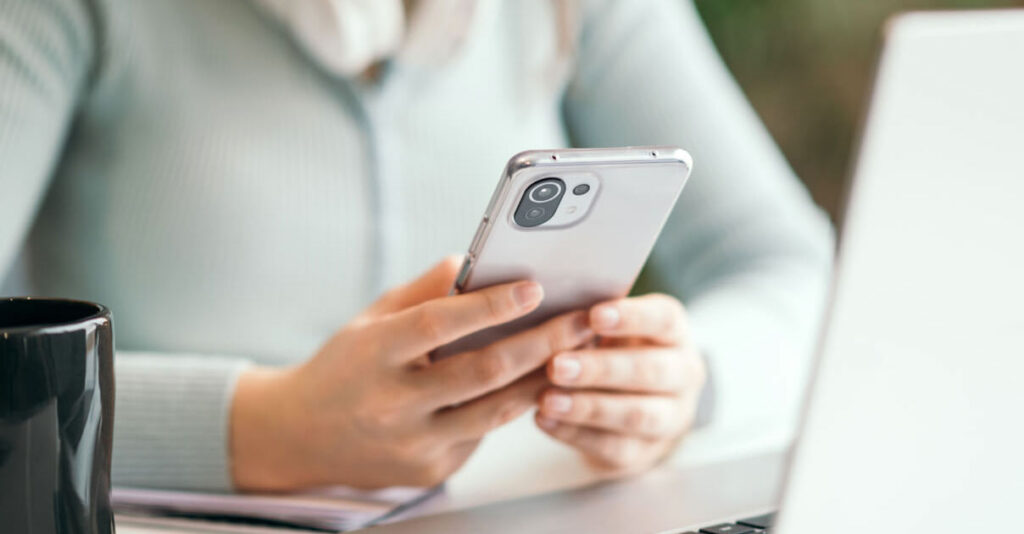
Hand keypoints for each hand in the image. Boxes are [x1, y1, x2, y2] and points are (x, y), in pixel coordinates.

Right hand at [230, 257, 593, 490]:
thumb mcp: (370, 318)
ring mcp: (413, 444)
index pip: (439, 325)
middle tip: (585, 319)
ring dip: (546, 377)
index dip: (490, 306)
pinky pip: (484, 433)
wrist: (301, 437)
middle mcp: (392, 404)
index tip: (534, 286)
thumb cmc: (344, 367)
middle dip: (544, 342)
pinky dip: (514, 404)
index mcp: (372, 355)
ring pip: (497, 410)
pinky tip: (543, 379)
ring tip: (582, 348)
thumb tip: (476, 260)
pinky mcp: (431, 471)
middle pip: (483, 371)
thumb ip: (425, 291)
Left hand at [535, 294, 705, 474]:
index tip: (593, 315)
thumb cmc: (612, 347)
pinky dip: (575, 434)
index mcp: (674, 332)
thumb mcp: (611, 327)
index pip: (664, 320)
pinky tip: (544, 420)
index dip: (631, 318)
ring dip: (588, 407)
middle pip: (651, 371)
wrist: (636, 403)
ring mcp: (670, 417)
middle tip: (556, 365)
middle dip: (602, 369)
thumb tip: (545, 303)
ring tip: (546, 399)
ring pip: (636, 415)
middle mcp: (683, 374)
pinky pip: (613, 447)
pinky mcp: (645, 452)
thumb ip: (589, 318)